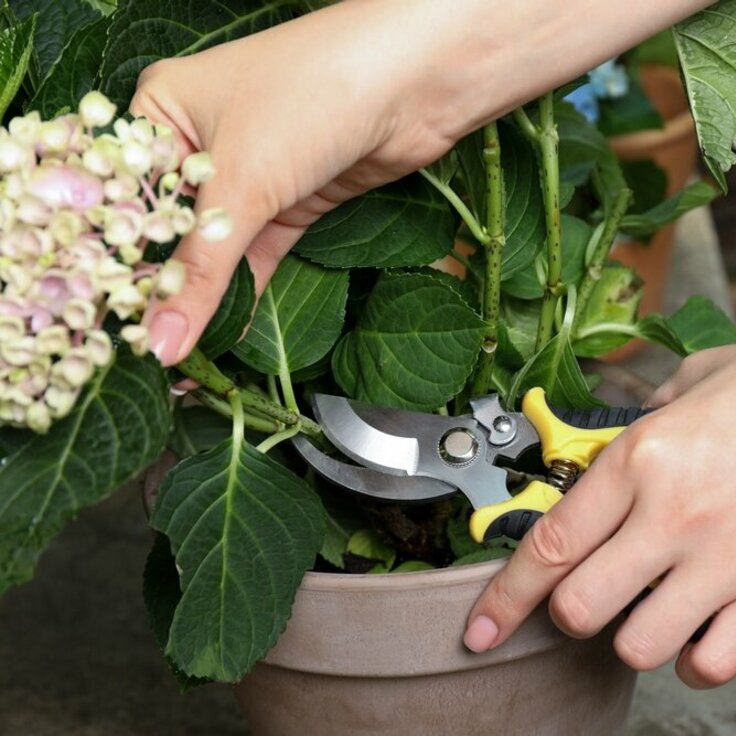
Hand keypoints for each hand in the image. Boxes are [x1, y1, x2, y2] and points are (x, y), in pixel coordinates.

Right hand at [130, 0, 468, 365]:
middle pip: (171, 228)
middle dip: (163, 285)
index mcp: (164, 113)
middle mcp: (201, 144)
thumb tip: (164, 340)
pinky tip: (224, 332)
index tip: (112, 319)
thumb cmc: (310, 96)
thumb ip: (201, 268)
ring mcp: (249, 176)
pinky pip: (255, 256)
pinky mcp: (289, 203)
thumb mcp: (240, 182)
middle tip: (145, 345)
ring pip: (216, 248)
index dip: (118, 261)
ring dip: (205, 297)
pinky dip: (243, 292)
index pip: (126, 199)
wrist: (412, 82)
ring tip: (179, 351)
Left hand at [464, 344, 735, 688]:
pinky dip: (694, 658)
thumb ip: (631, 424)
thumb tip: (599, 445)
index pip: (550, 545)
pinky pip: (715, 663)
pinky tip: (694, 628)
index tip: (480, 628)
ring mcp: (724, 560)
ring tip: (645, 606)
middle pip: (580, 607)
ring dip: (631, 635)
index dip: (505, 597)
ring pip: (640, 645)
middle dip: (570, 611)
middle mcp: (674, 516)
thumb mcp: (681, 390)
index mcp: (639, 462)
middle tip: (583, 594)